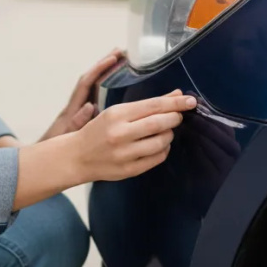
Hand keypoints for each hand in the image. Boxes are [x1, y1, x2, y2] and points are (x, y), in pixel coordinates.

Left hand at [38, 49, 124, 141]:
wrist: (47, 160)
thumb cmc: (55, 149)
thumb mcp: (66, 137)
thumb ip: (76, 123)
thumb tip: (88, 106)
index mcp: (73, 109)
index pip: (87, 83)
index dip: (99, 69)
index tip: (113, 58)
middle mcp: (78, 106)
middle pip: (92, 79)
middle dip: (105, 64)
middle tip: (122, 52)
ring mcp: (81, 110)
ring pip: (95, 87)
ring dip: (107, 74)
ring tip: (124, 62)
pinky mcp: (85, 117)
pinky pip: (98, 98)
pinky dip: (108, 88)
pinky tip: (122, 85)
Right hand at [67, 90, 196, 182]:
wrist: (76, 156)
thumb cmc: (98, 130)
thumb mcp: (117, 112)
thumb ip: (146, 105)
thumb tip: (176, 95)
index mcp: (116, 115)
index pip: (153, 106)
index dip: (175, 103)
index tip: (190, 100)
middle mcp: (120, 134)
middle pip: (158, 123)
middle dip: (174, 118)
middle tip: (179, 115)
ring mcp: (124, 154)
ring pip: (160, 142)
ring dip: (169, 134)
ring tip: (167, 130)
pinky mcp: (128, 170)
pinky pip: (156, 158)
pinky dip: (163, 150)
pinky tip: (160, 145)